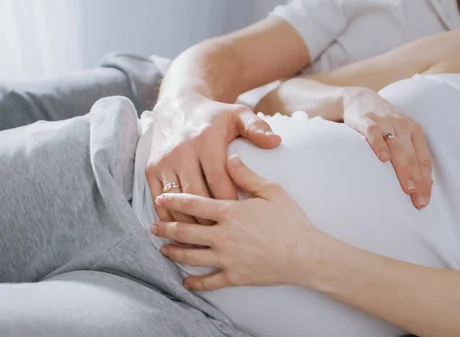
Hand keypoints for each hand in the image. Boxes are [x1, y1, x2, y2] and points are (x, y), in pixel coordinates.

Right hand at [146, 98, 281, 223]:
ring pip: (176, 202)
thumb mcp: (238, 114)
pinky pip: (158, 200)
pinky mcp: (151, 169)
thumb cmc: (214, 115)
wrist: (178, 105)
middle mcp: (182, 152)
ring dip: (189, 222)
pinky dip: (169, 217)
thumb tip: (276, 142)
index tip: (241, 217)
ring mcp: (164, 162)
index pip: (218, 180)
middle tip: (225, 234)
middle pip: (196, 195)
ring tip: (205, 238)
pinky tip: (182, 230)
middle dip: (210, 218)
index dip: (229, 202)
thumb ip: (257, 128)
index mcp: (205, 142)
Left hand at [151, 155, 321, 290]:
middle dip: (166, 227)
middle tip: (153, 226)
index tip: (161, 198)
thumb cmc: (291, 221)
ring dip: (173, 252)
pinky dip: (195, 282)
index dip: (174, 199)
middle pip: (185, 230)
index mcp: (229, 211)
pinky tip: (186, 282)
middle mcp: (222, 235)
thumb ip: (247, 175)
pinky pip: (209, 281)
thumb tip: (230, 158)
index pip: (193, 202)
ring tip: (163, 249)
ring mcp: (226, 258)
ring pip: (191, 256)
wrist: (305, 254)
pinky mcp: (234, 276)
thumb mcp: (271, 191)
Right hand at [342, 87, 432, 208]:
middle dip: (417, 181)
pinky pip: (373, 133)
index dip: (426, 180)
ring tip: (408, 188)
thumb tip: (419, 184)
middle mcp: (402, 125)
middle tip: (419, 201)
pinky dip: (379, 145)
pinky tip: (383, 159)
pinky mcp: (365, 119)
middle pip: (412, 156)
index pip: (423, 159)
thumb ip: (408, 154)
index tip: (425, 199)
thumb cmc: (382, 122)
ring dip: (404, 169)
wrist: (358, 98)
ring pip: (397, 147)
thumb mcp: (399, 134)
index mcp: (414, 130)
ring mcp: (384, 122)